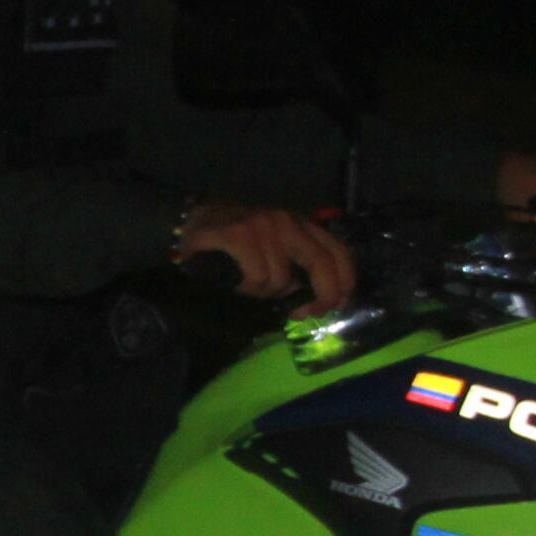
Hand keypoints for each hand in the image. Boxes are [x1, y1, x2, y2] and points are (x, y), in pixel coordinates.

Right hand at [173, 199, 356, 306]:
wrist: (190, 223)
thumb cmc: (234, 242)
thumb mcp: (273, 250)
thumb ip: (295, 268)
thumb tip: (311, 299)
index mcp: (300, 224)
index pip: (338, 250)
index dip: (345, 280)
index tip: (339, 304)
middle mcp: (287, 221)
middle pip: (321, 263)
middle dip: (321, 295)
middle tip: (304, 314)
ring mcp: (263, 226)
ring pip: (281, 279)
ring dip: (265, 293)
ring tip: (249, 287)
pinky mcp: (238, 235)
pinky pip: (256, 277)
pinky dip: (247, 288)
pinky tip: (237, 284)